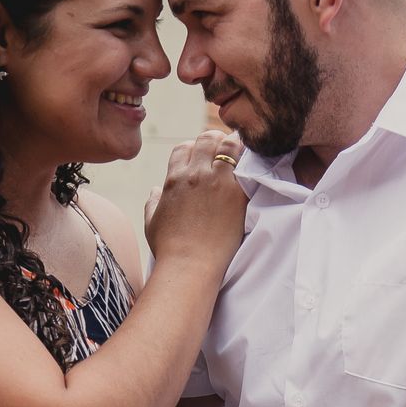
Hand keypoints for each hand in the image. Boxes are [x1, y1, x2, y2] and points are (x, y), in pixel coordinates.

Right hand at [145, 130, 247, 277]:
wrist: (190, 266)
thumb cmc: (169, 249)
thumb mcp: (152, 222)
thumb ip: (153, 202)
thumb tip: (156, 189)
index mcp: (174, 179)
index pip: (184, 147)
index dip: (194, 149)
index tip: (203, 158)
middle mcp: (195, 175)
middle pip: (208, 139)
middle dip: (217, 141)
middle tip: (227, 152)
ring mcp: (217, 183)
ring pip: (230, 145)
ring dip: (236, 146)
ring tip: (243, 154)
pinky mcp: (237, 195)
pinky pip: (247, 166)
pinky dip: (250, 161)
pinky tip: (254, 166)